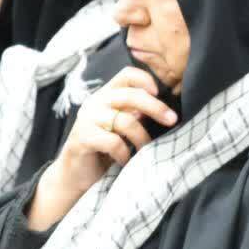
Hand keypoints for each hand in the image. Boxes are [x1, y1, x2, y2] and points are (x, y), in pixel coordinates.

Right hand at [28, 67, 177, 231]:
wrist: (76, 174)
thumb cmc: (105, 150)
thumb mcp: (123, 128)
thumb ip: (137, 114)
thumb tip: (165, 108)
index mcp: (106, 95)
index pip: (127, 75)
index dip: (145, 80)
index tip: (160, 93)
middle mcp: (95, 102)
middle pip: (130, 95)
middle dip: (156, 107)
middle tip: (172, 120)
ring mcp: (87, 119)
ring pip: (125, 120)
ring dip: (142, 138)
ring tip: (145, 151)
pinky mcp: (82, 138)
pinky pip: (113, 142)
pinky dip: (125, 154)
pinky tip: (126, 161)